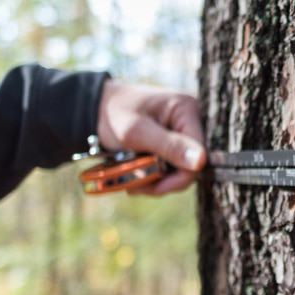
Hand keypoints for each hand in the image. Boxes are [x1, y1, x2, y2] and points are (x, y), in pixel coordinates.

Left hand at [96, 79, 205, 194]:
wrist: (94, 110)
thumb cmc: (113, 114)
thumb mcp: (137, 132)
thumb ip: (169, 146)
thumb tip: (201, 161)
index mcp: (187, 109)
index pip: (199, 154)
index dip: (178, 176)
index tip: (149, 185)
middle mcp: (190, 121)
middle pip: (191, 166)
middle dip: (163, 180)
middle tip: (135, 185)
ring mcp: (182, 134)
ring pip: (180, 171)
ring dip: (156, 181)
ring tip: (131, 180)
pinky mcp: (174, 144)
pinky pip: (171, 169)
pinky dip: (153, 176)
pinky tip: (137, 175)